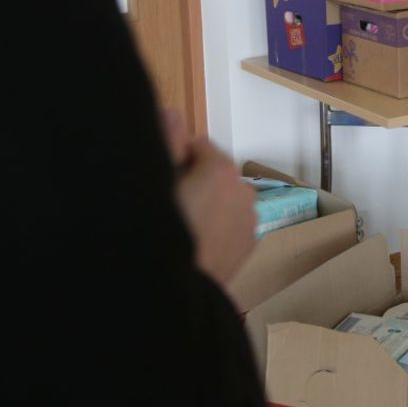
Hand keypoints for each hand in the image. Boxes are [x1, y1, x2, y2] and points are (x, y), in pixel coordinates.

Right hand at [162, 110, 256, 287]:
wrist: (171, 294)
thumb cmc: (160, 232)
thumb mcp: (157, 183)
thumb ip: (166, 141)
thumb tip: (172, 112)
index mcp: (222, 170)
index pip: (196, 146)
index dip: (174, 158)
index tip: (160, 178)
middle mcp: (244, 191)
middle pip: (213, 172)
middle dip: (193, 180)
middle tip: (166, 204)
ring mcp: (250, 221)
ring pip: (223, 199)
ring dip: (206, 204)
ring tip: (178, 227)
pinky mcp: (248, 247)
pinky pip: (230, 224)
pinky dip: (217, 227)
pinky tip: (195, 244)